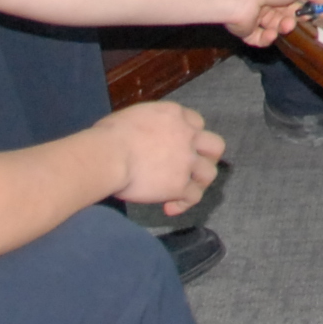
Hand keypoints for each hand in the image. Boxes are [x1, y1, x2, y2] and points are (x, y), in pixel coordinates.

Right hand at [105, 101, 225, 213]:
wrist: (108, 154)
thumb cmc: (107, 135)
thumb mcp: (132, 117)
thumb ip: (147, 125)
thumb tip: (139, 136)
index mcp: (173, 115)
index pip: (196, 122)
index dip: (190, 136)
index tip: (180, 147)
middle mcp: (186, 135)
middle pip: (215, 146)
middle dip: (208, 158)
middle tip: (194, 168)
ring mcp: (186, 161)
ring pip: (209, 173)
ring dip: (199, 183)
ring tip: (184, 192)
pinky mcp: (180, 185)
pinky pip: (193, 197)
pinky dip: (183, 204)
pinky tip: (169, 208)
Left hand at [231, 0, 322, 45]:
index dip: (311, 2)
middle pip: (287, 10)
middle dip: (296, 16)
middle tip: (302, 20)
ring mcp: (254, 10)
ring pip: (276, 24)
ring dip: (283, 26)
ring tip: (283, 25)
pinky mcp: (244, 28)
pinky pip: (260, 37)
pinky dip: (268, 37)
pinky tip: (270, 33)